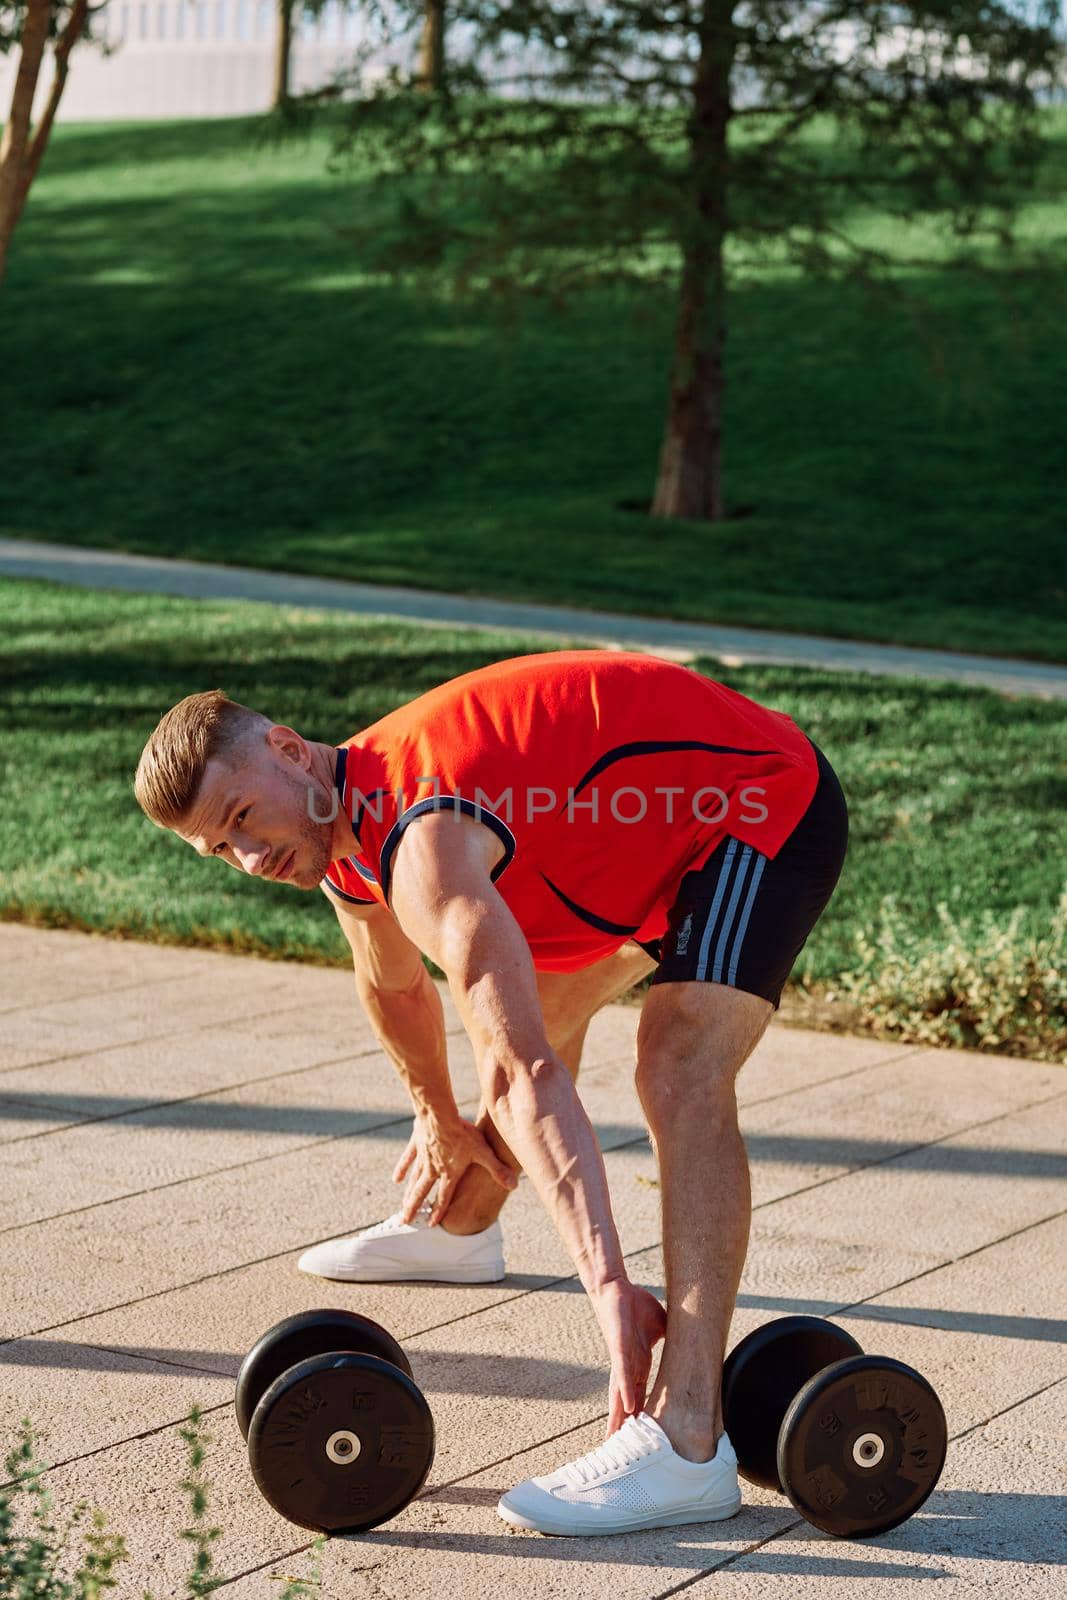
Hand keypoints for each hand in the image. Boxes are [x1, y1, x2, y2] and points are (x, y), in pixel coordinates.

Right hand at [392, 1111, 517, 1225]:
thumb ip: (497, 1169)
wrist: (440, 1115)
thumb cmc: (463, 1133)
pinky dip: (402, 1170)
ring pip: (414, 1180)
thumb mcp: (483, 1152)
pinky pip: (407, 1160)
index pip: (443, 1196)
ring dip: (408, 1193)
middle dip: (414, 1208)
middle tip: (405, 1221)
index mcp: (449, 1173)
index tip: (431, 1224)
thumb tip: (514, 1185)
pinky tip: (396, 1179)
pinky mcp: (416, 1144)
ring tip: (403, 1206)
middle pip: (421, 1192)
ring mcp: (423, 1157)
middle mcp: (433, 1168)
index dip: (438, 1211)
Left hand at [593, 1279, 667, 1436]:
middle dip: (623, 1426)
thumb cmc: (634, 1305)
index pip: (640, 1396)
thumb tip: (693, 1340)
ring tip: (619, 1439)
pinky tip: (628, 1407)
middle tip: (620, 1451)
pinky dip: (627, 1390)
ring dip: (621, 1416)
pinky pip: (625, 1373)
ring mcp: (623, 1358)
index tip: (640, 1437)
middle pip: (626, 1403)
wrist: (615, 1288)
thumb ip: (674, 1338)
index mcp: (638, 1363)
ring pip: (622, 1394)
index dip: (639, 1417)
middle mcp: (628, 1366)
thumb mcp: (661, 1326)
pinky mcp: (620, 1347)